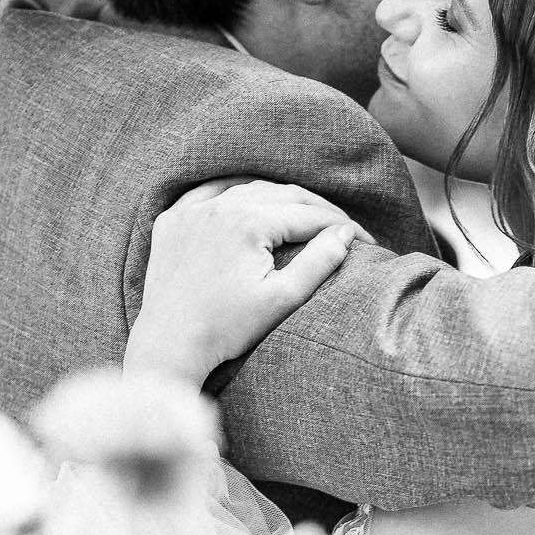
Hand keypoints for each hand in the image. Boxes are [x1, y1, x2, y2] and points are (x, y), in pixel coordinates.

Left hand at [125, 178, 370, 384]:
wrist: (169, 346)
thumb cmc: (227, 329)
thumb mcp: (283, 300)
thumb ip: (319, 262)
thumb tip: (344, 233)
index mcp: (249, 222)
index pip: (309, 215)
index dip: (342, 227)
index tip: (365, 241)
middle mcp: (219, 207)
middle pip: (281, 195)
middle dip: (317, 210)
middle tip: (341, 228)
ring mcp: (191, 212)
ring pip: (246, 189)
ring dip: (278, 199)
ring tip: (303, 215)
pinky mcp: (172, 222)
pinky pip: (206, 193)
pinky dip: (232, 194)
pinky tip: (247, 200)